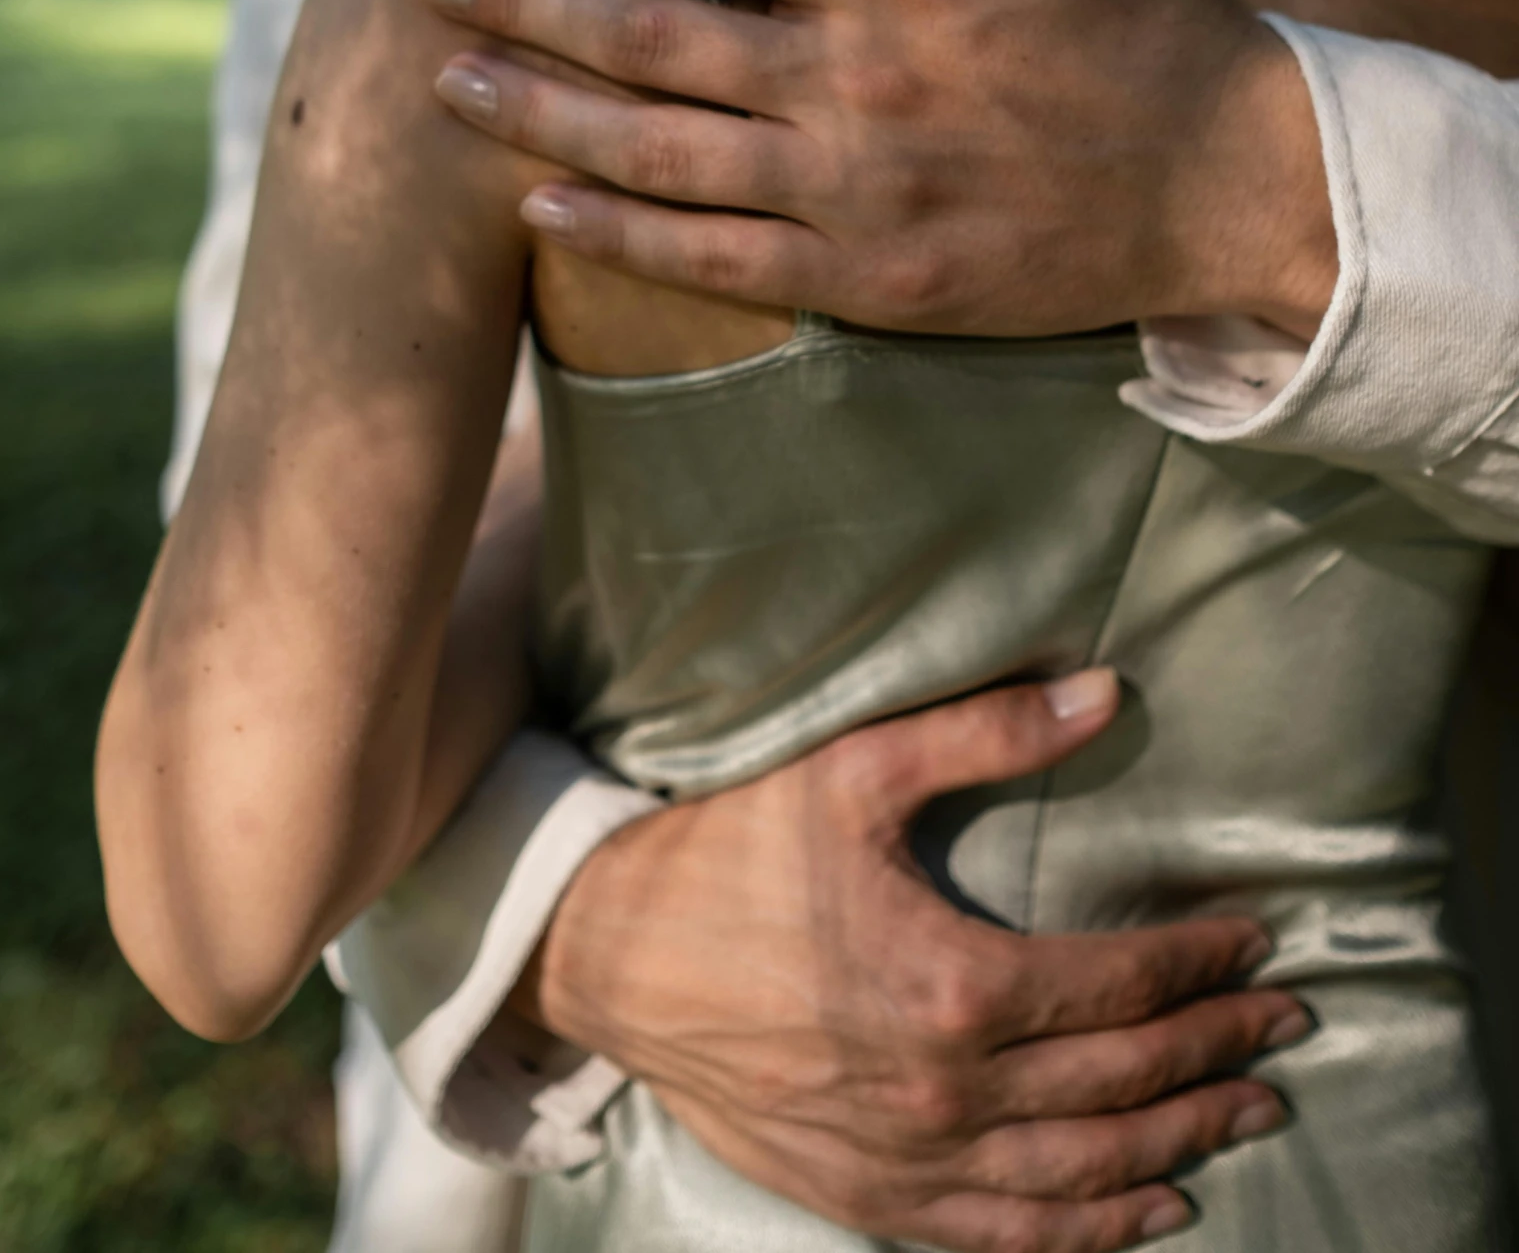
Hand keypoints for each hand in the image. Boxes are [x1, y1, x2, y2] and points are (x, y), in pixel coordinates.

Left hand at [415, 0, 1337, 341]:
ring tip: (442, 87)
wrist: (1231, 178)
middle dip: (522, 3)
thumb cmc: (1147, 5)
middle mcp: (852, 80)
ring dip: (536, 117)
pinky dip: (617, 234)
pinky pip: (714, 262)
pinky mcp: (871, 280)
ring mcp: (856, 190)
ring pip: (656, 153)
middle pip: (645, 38)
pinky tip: (538, 206)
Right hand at [518, 673, 1305, 1252]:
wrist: (611, 955)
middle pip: (1122, 1082)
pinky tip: (1144, 1211)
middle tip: (1283, 1028)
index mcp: (953, 984)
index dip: (1201, 966)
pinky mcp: (870, 1199)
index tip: (1256, 944)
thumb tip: (1104, 695)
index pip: (1121, 986)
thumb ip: (986, 734)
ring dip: (1179, 1143)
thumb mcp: (855, 771)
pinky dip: (1091, 1231)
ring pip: (1085, 1174)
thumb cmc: (731, 855)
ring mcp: (911, 1162)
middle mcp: (947, 1092)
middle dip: (1216, 1052)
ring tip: (1246, 1116)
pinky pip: (1008, 1238)